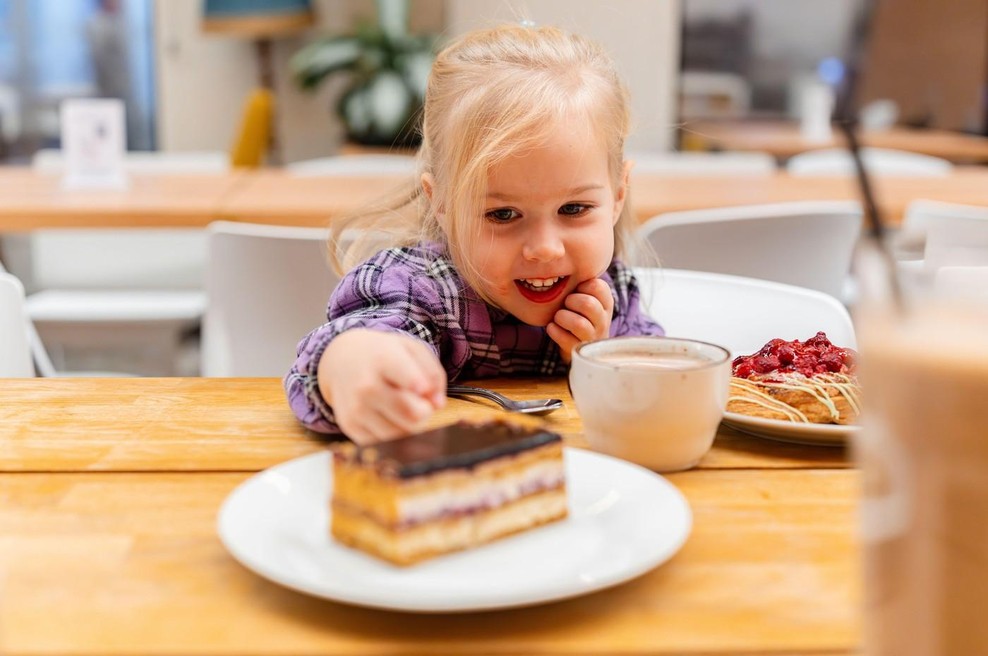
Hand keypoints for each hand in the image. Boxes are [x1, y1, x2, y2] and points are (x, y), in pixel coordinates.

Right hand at [317, 329, 445, 444]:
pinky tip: (386, 415)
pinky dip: (391, 433)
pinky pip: (383, 442)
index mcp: (385, 360)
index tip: (422, 389)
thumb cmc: (384, 355)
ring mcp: (356, 408)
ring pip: (400, 434)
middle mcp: (367, 386)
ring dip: (408, 425)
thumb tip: (438, 405)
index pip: (409, 380)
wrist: (342, 359)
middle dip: (425, 413)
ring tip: (402, 408)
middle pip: (412, 415)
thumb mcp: (411, 349)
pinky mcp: (350, 426)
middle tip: (422, 404)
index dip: (420, 386)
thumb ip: (433, 373)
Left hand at [546, 278, 613, 362]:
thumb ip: (580, 281)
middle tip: (566, 304)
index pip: (597, 286)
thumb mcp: (585, 295)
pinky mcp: (578, 349)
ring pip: (578, 323)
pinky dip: (554, 330)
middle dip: (570, 301)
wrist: (577, 343)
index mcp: (606, 303)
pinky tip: (553, 327)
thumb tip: (559, 255)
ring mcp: (592, 337)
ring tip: (559, 317)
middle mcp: (603, 321)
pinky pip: (564, 338)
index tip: (577, 291)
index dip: (582, 286)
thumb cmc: (578, 312)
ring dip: (562, 317)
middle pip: (588, 304)